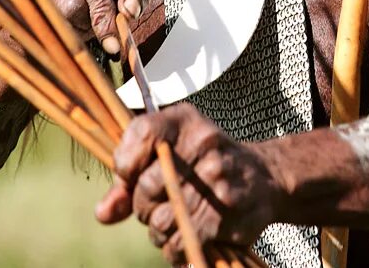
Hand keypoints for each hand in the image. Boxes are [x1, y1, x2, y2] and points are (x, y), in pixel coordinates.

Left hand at [96, 103, 282, 263]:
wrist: (264, 178)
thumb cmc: (206, 162)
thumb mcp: (171, 153)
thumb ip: (131, 180)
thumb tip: (103, 213)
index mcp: (185, 121)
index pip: (139, 134)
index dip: (126, 164)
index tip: (133, 174)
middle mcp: (203, 144)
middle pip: (144, 187)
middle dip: (144, 205)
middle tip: (160, 201)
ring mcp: (216, 180)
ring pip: (159, 222)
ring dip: (160, 229)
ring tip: (177, 217)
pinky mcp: (225, 215)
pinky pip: (179, 244)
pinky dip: (176, 247)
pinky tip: (190, 231)